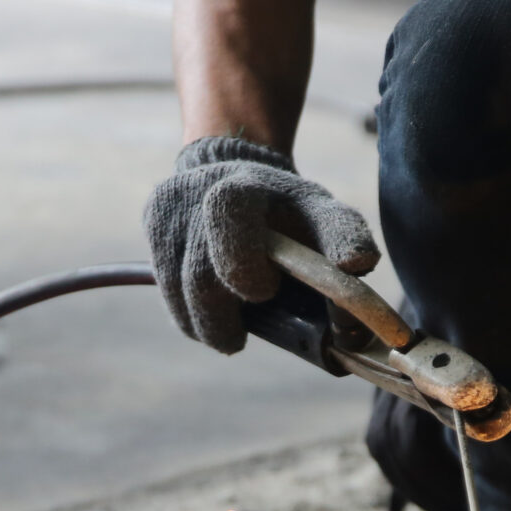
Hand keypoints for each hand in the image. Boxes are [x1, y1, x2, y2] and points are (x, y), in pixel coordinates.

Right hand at [143, 137, 379, 353]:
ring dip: (203, 324)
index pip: (227, 226)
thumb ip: (346, 238)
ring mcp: (169, 209)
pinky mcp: (153, 221)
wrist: (238, 172)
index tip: (265, 292)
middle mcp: (195, 193)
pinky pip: (164, 286)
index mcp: (240, 188)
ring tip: (228, 332)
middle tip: (239, 338)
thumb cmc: (288, 209)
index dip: (245, 272)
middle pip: (198, 278)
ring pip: (176, 291)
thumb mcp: (323, 214)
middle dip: (220, 319)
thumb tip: (358, 265)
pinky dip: (187, 313)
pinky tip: (208, 315)